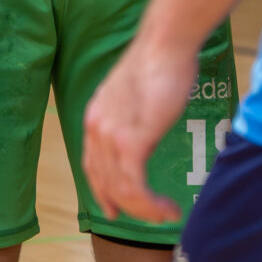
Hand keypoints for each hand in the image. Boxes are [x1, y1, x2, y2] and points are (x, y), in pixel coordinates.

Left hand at [81, 24, 202, 223]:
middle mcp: (97, 129)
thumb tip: (145, 128)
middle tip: (153, 217)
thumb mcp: (138, 94)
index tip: (116, 209)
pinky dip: (150, 205)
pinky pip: (135, 187)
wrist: (166, 44)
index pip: (92, 165)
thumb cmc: (161, 62)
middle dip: (128, 207)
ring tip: (167, 215)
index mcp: (96, 117)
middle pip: (105, 182)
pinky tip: (168, 208)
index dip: (103, 191)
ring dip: (145, 210)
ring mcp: (110, 136)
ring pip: (121, 190)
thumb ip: (134, 115)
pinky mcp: (130, 141)